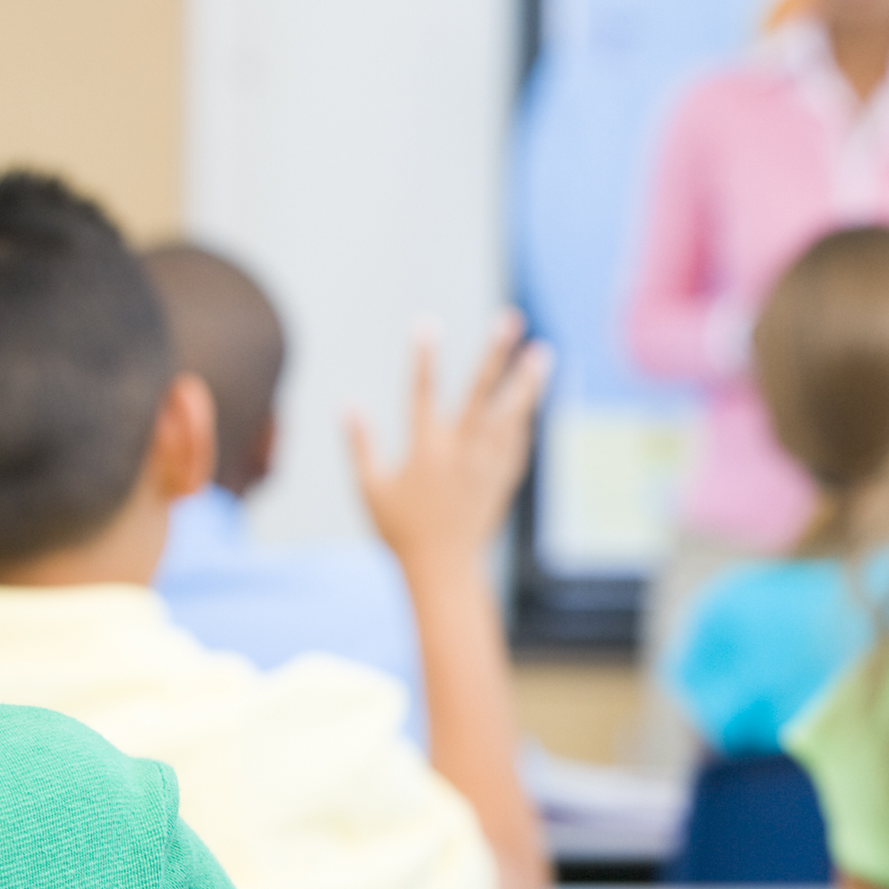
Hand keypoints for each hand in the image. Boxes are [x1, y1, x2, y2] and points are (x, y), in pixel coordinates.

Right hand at [348, 313, 551, 572]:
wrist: (443, 569)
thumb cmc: (400, 531)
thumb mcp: (370, 489)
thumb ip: (360, 446)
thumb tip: (347, 406)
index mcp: (426, 450)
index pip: (422, 393)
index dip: (423, 357)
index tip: (425, 323)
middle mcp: (461, 452)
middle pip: (482, 392)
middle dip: (495, 354)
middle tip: (510, 319)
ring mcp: (486, 465)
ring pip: (511, 415)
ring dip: (526, 383)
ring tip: (542, 353)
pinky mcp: (502, 481)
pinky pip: (517, 444)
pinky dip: (524, 421)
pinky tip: (531, 402)